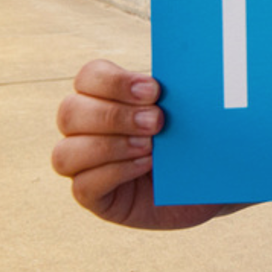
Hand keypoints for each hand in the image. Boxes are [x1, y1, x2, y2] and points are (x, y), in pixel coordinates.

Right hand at [52, 59, 241, 229]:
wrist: (205, 180)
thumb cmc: (190, 138)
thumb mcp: (185, 111)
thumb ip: (173, 93)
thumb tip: (183, 74)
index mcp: (104, 97)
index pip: (87, 77)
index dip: (114, 82)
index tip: (154, 91)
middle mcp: (84, 129)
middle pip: (70, 112)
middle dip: (115, 115)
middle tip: (157, 121)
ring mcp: (84, 165)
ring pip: (66, 152)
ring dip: (111, 146)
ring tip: (151, 146)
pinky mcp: (93, 196)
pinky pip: (84, 186)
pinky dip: (115, 172)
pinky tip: (144, 165)